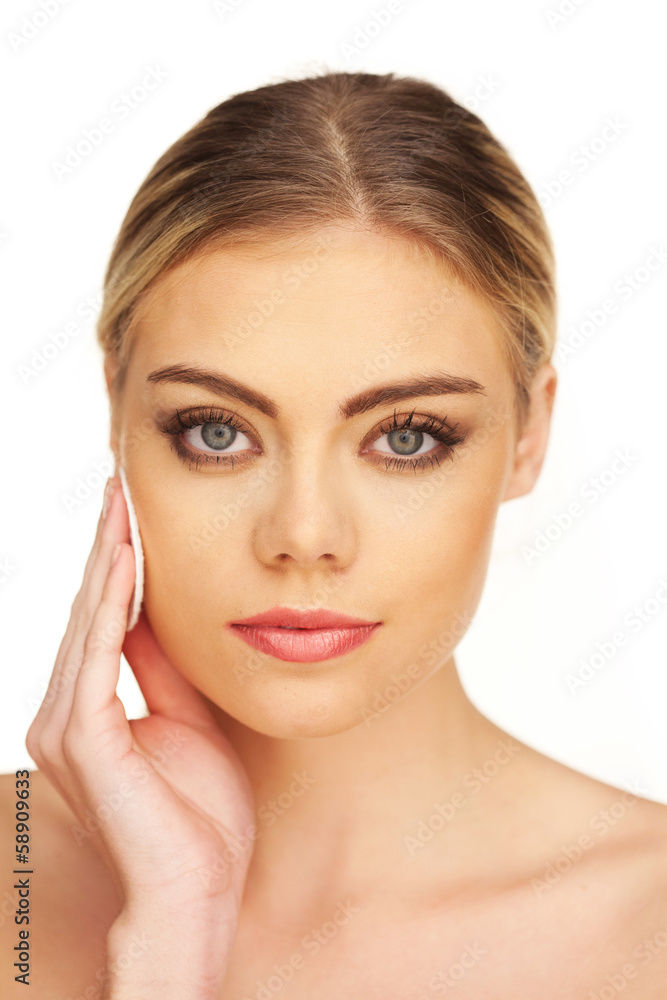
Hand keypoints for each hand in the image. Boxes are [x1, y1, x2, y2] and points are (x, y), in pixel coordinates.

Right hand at [26, 474, 255, 991]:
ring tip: (122, 508)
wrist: (198, 890)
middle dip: (107, 547)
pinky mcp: (83, 738)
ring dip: (107, 562)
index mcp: (91, 707)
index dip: (118, 565)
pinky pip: (97, 656)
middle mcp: (66, 711)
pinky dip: (112, 606)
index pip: (104, 619)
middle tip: (120, 488)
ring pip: (88, 623)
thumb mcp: (191, 718)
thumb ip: (167, 667)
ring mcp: (67, 726)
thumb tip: (159, 613)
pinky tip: (127, 563)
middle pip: (90, 610)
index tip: (133, 512)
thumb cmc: (200, 814)